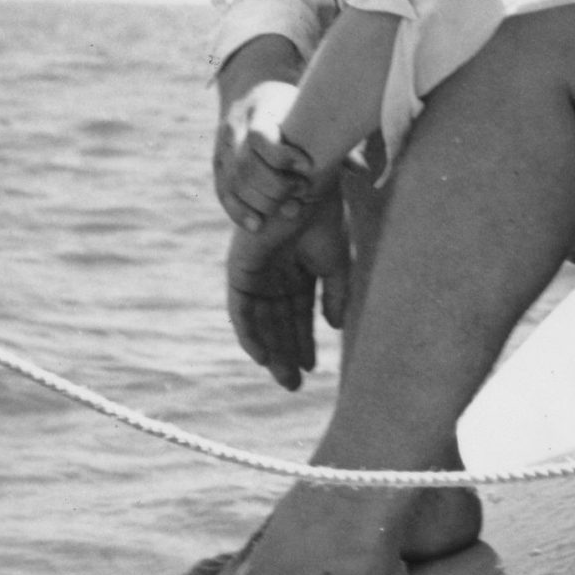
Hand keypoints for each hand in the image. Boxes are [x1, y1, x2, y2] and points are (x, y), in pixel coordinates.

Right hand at [214, 75, 317, 231]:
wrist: (252, 93)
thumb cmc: (291, 107)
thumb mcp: (308, 112)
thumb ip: (332, 140)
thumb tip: (362, 171)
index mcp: (257, 111)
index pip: (260, 136)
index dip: (283, 156)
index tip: (307, 166)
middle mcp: (234, 130)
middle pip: (247, 165)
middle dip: (275, 186)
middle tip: (301, 192)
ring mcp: (222, 150)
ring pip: (234, 183)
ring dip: (260, 203)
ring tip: (287, 211)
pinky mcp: (218, 167)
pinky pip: (223, 193)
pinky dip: (239, 212)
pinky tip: (258, 225)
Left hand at [226, 193, 350, 389]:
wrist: (305, 190)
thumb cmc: (324, 219)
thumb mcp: (335, 265)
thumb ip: (335, 296)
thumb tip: (334, 327)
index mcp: (297, 271)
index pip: (298, 315)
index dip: (303, 341)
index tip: (311, 368)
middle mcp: (274, 275)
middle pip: (278, 323)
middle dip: (286, 353)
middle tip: (294, 383)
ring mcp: (255, 274)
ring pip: (260, 322)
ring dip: (270, 350)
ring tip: (283, 377)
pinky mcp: (239, 271)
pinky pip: (240, 311)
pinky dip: (249, 334)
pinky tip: (262, 357)